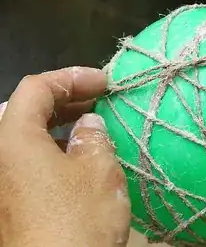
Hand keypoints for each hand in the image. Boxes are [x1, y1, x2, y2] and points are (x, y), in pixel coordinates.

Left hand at [0, 67, 129, 246]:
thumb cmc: (77, 219)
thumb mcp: (98, 171)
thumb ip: (94, 137)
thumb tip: (89, 124)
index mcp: (13, 139)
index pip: (36, 89)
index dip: (72, 78)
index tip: (104, 82)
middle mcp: (1, 156)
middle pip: (27, 111)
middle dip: (67, 100)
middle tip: (100, 99)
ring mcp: (5, 181)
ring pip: (30, 138)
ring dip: (63, 126)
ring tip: (95, 125)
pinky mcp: (13, 202)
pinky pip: (31, 161)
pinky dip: (56, 150)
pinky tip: (82, 158)